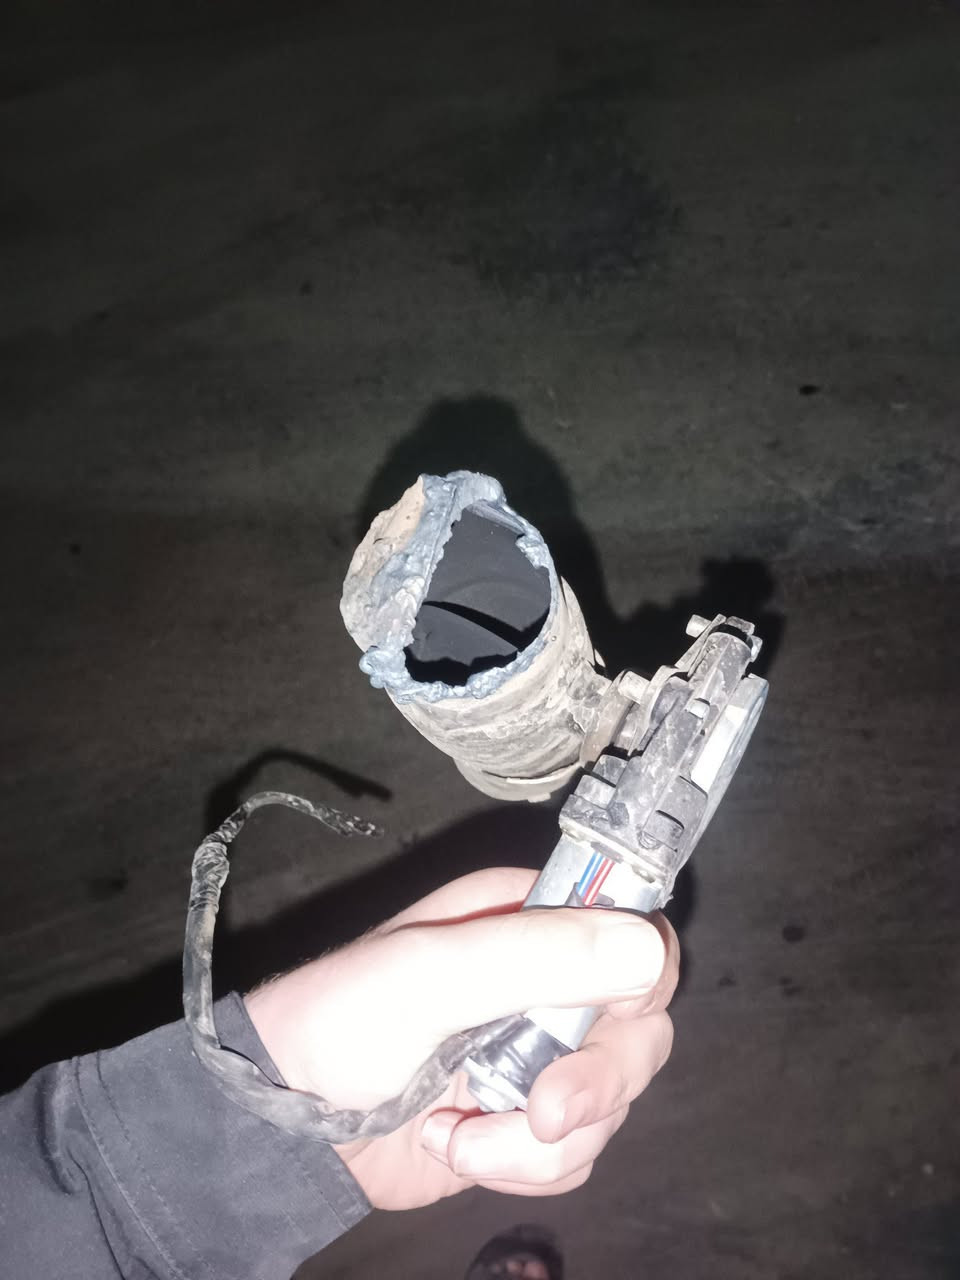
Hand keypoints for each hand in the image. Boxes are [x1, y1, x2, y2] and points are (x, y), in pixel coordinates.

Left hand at [245, 867, 677, 1209]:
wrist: (285, 1129)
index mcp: (529, 919)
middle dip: (596, 1084)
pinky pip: (578, 1154)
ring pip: (612, 1102)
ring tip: (459, 1138)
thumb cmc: (342, 1024)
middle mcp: (547, 983)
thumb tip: (649, 949)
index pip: (636, 932)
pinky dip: (525, 1168)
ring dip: (540, 1141)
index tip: (603, 1026)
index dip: (640, 982)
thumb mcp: (432, 975)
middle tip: (540, 1114)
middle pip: (640, 1030)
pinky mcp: (525, 1122)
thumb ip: (538, 956)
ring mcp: (538, 1056)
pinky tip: (459, 1152)